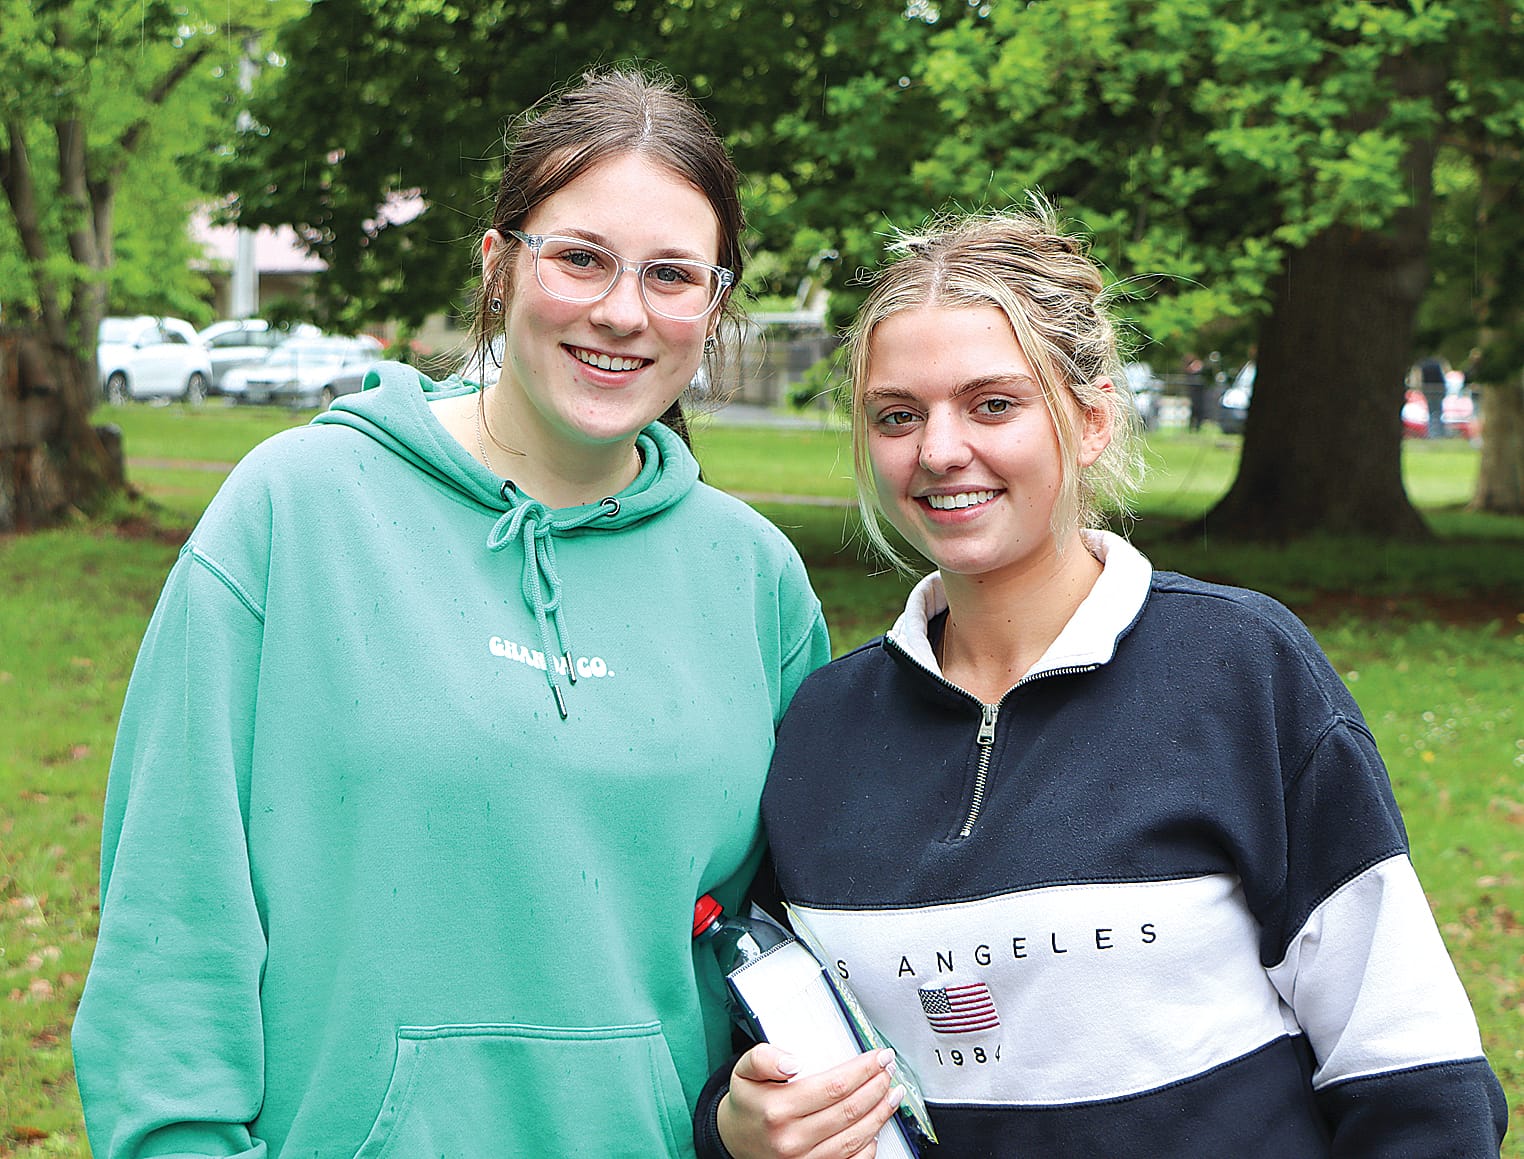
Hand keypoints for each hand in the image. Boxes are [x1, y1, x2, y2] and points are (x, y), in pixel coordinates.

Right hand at [716, 1043, 905, 1158]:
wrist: (734, 1141)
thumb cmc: (747, 1104)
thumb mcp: (744, 1071)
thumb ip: (764, 1058)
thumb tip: (793, 1062)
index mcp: (777, 1109)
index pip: (833, 1087)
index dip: (862, 1070)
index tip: (878, 1057)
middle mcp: (792, 1139)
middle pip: (849, 1110)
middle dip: (876, 1086)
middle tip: (888, 1069)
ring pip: (855, 1137)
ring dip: (880, 1113)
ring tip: (891, 1093)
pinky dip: (869, 1144)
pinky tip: (876, 1126)